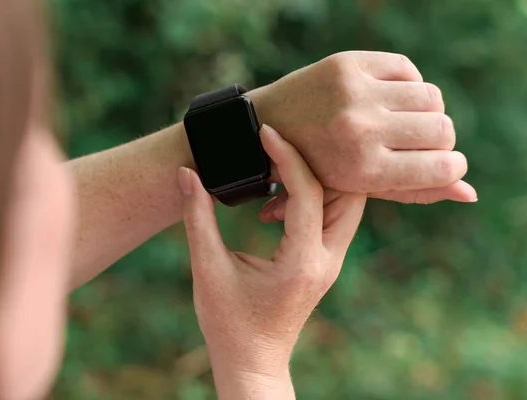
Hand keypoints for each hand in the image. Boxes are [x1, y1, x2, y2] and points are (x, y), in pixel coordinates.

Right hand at [178, 125, 365, 398]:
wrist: (252, 361)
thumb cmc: (228, 323)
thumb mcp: (207, 269)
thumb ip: (197, 218)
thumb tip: (186, 175)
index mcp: (302, 262)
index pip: (308, 192)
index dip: (287, 156)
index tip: (266, 132)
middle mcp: (326, 260)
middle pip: (347, 192)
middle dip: (316, 163)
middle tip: (278, 150)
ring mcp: (330, 262)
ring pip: (346, 203)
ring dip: (316, 180)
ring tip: (274, 175)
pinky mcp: (323, 262)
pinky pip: (332, 217)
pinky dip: (311, 199)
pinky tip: (273, 206)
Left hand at [249, 51, 477, 204]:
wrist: (261, 128)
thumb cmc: (315, 167)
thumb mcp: (361, 188)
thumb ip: (415, 192)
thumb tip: (470, 193)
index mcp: (364, 170)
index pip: (445, 166)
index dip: (451, 167)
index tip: (439, 164)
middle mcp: (362, 129)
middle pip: (444, 129)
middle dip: (439, 140)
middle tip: (417, 143)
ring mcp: (355, 92)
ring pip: (432, 97)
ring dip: (426, 111)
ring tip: (403, 121)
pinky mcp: (349, 63)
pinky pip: (408, 69)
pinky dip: (406, 85)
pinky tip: (388, 98)